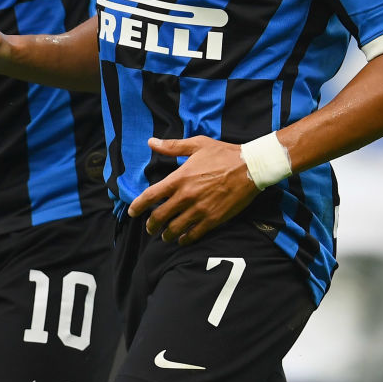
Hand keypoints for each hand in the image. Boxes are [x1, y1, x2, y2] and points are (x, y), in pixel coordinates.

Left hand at [127, 136, 258, 244]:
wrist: (250, 167)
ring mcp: (199, 210)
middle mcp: (186, 196)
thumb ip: (172, 146)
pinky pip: (194, 234)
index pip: (151, 195)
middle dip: (151, 224)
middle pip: (160, 216)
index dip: (138, 205)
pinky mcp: (213, 219)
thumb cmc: (223, 154)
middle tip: (149, 228)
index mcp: (179, 178)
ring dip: (166, 235)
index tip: (132, 212)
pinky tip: (182, 239)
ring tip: (164, 236)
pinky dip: (185, 239)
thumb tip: (151, 142)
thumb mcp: (196, 145)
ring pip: (175, 229)